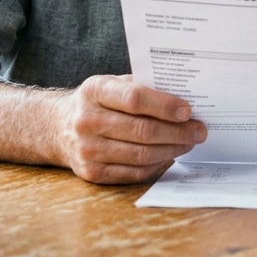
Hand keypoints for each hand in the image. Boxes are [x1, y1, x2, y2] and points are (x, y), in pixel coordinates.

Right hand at [52, 74, 206, 183]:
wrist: (58, 128)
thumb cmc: (97, 102)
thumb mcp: (111, 83)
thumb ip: (142, 86)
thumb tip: (184, 96)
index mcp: (94, 91)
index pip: (134, 98)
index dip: (164, 105)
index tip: (188, 110)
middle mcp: (87, 121)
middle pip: (142, 130)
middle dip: (177, 132)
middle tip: (199, 130)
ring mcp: (88, 150)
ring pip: (141, 155)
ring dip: (172, 149)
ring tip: (189, 142)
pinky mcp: (92, 173)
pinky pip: (134, 172)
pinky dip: (157, 165)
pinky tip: (170, 155)